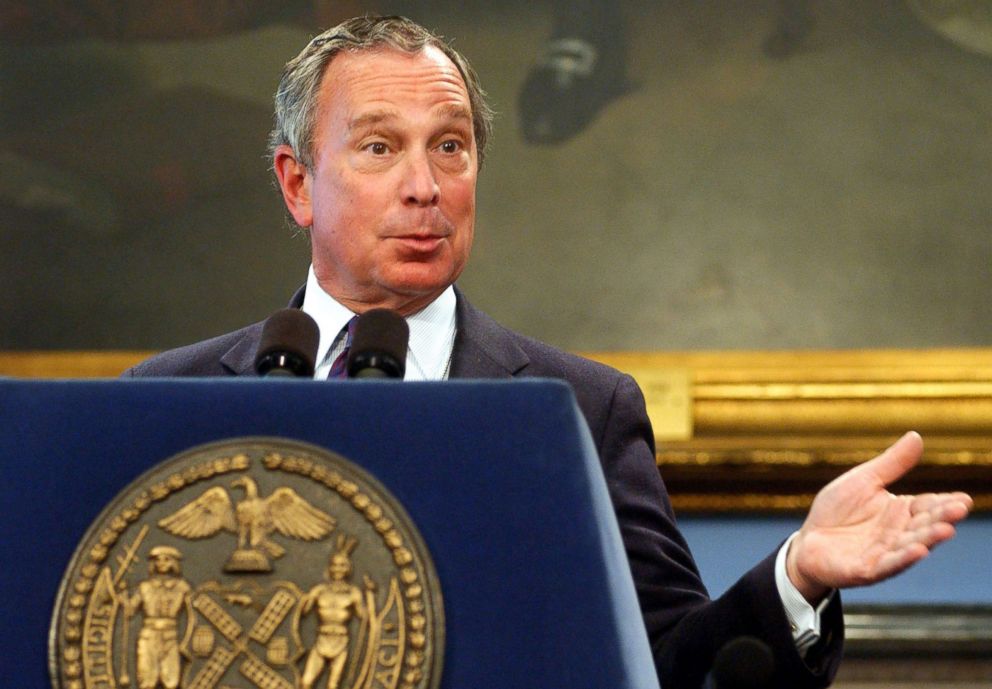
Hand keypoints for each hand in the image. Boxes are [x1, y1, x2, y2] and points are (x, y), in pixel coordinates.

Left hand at [786, 431, 972, 602]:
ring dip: (929, 539)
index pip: (928, 506)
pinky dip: (903, 559)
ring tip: (945, 529)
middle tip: (959, 508)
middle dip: (942, 518)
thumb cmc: (838, 511)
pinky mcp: (866, 570)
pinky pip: (887, 565)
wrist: (808, 542)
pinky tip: (918, 551)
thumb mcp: (864, 480)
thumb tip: (916, 436)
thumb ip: (891, 464)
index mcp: (900, 512)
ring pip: (911, 546)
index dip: (946, 503)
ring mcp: (884, 553)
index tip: (963, 499)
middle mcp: (898, 534)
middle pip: (924, 525)